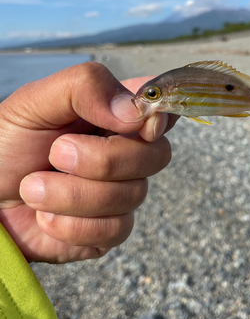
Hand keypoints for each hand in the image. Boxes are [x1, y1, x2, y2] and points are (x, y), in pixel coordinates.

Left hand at [0, 62, 175, 262]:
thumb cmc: (9, 143)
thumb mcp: (36, 101)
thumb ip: (86, 88)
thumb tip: (137, 112)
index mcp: (116, 114)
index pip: (164, 109)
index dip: (160, 116)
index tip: (138, 124)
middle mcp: (128, 152)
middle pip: (156, 155)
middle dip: (102, 159)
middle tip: (55, 153)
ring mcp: (122, 193)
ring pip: (132, 195)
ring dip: (72, 194)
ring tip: (33, 187)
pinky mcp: (110, 230)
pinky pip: (114, 230)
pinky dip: (71, 225)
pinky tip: (46, 216)